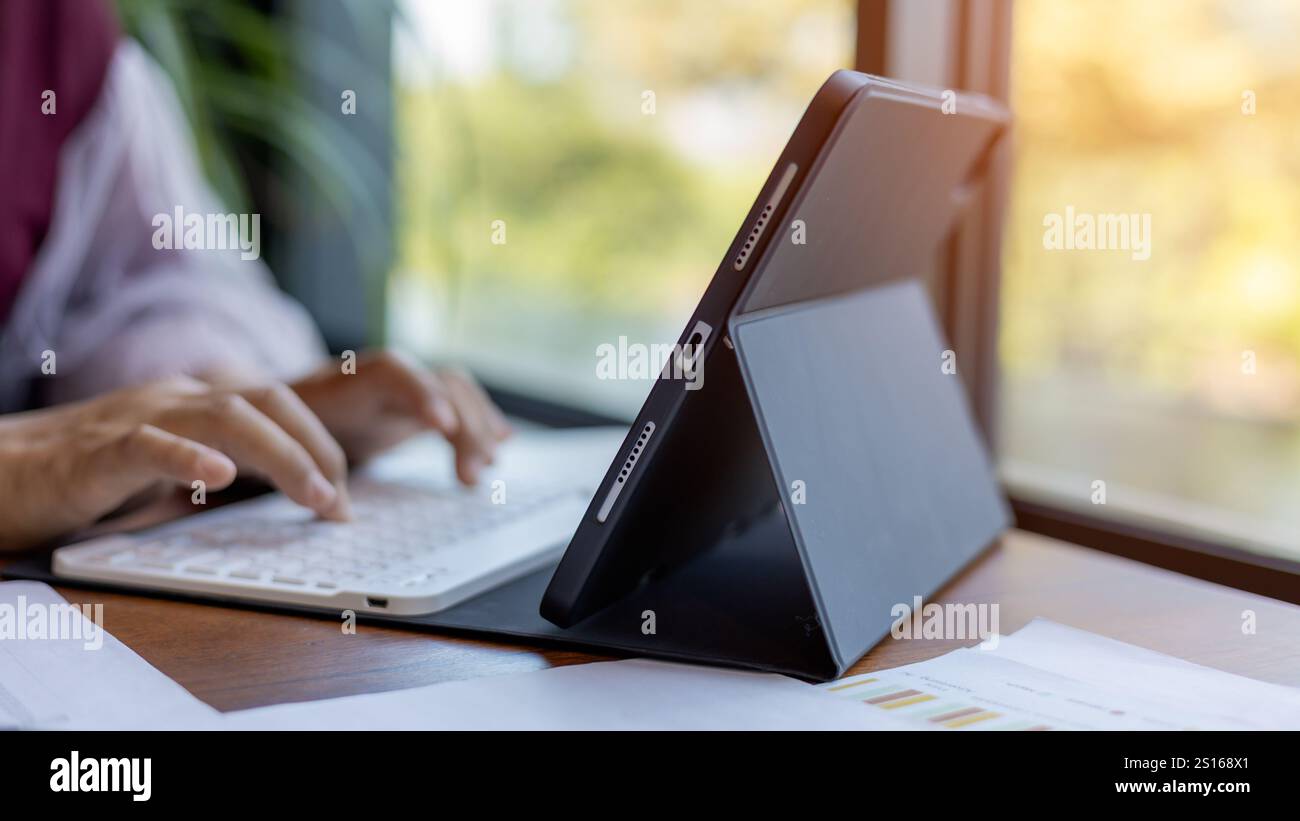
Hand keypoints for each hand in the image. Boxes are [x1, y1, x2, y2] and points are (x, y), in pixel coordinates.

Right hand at [0, 376, 349, 551]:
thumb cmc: (79, 477)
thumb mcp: (165, 471)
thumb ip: (218, 469)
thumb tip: (288, 491)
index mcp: (192, 404)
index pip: (276, 407)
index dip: (320, 446)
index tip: (344, 498)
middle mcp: (173, 401)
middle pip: (267, 402)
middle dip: (317, 448)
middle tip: (342, 504)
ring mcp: (136, 419)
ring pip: (225, 417)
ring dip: (282, 456)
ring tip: (316, 496)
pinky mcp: (96, 452)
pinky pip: (148, 445)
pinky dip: (189, 458)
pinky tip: (220, 476)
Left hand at [290, 350, 511, 483]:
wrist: (277, 409)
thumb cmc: (280, 430)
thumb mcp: (284, 442)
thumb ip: (307, 463)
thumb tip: (333, 506)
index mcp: (349, 381)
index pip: (394, 373)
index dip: (422, 394)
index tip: (442, 426)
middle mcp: (385, 376)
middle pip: (440, 383)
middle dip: (464, 425)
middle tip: (471, 475)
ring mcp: (405, 387)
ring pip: (457, 391)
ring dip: (479, 427)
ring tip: (487, 466)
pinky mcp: (417, 404)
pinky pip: (459, 404)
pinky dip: (481, 422)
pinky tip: (502, 443)